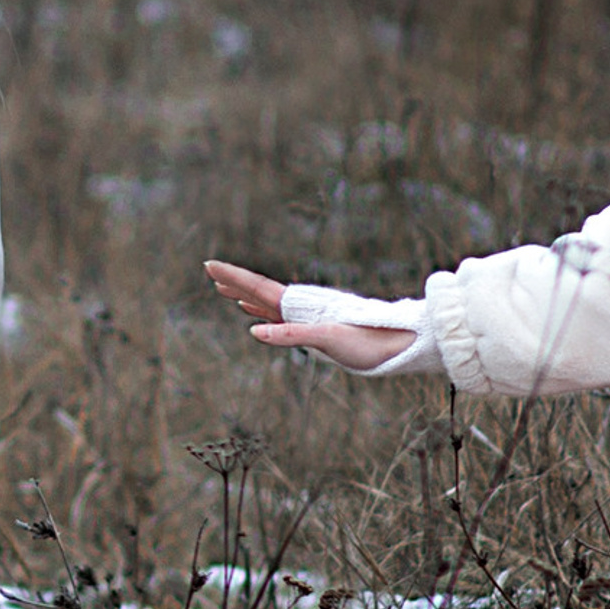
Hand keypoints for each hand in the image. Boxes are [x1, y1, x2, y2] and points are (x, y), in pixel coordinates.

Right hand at [204, 258, 415, 373]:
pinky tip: (256, 315)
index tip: (210, 265)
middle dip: (234, 281)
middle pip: (260, 291)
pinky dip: (263, 314)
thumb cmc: (368, 343)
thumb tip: (253, 331)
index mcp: (302, 306)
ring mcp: (307, 317)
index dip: (233, 277)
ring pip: (268, 303)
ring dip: (245, 296)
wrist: (400, 344)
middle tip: (209, 270)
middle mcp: (302, 308)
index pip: (258, 288)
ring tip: (225, 291)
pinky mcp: (315, 328)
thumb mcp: (329, 340)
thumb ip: (291, 335)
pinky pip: (280, 317)